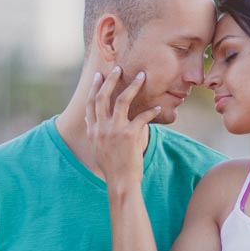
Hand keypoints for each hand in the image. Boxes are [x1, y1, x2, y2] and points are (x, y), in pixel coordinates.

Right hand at [84, 67, 160, 189]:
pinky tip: (158, 109)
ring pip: (121, 100)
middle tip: (117, 68)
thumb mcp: (98, 148)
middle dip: (110, 80)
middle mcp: (101, 128)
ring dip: (132, 86)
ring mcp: (114, 130)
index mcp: (93, 131)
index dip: (94, 88)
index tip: (99, 76)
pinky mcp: (129, 135)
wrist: (120, 182)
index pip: (91, 104)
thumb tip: (91, 119)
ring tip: (141, 76)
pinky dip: (151, 112)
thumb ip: (96, 132)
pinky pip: (142, 117)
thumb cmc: (113, 167)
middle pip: (102, 97)